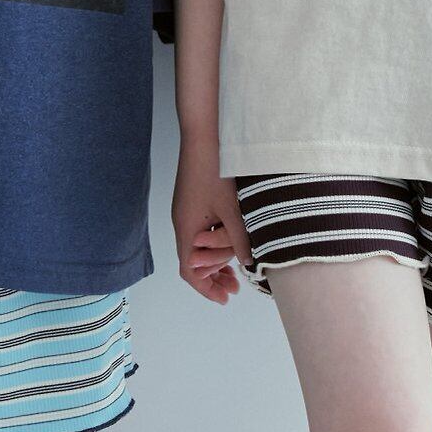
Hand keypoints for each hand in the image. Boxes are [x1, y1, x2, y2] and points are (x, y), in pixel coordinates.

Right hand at [172, 138, 253, 303]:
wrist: (203, 133)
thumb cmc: (216, 170)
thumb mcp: (232, 209)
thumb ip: (239, 240)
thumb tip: (249, 263)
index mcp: (187, 228)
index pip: (190, 270)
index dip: (206, 288)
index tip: (225, 298)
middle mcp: (182, 221)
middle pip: (193, 261)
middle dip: (213, 277)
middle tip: (234, 287)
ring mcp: (187, 210)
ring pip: (198, 246)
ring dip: (215, 260)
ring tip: (235, 269)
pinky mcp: (193, 199)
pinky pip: (201, 231)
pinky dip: (215, 243)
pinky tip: (232, 242)